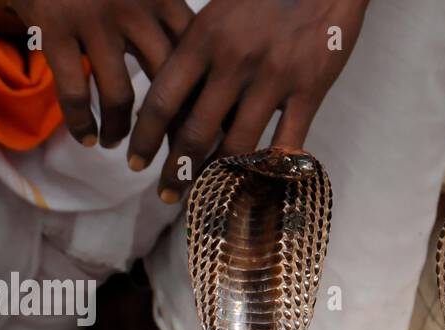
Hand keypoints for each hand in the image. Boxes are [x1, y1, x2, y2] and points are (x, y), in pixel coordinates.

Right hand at [9, 0, 193, 147]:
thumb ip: (166, 22)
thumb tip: (200, 77)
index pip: (197, 62)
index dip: (205, 103)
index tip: (212, 136)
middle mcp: (134, 10)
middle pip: (168, 86)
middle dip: (173, 132)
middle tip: (174, 160)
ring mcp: (94, 20)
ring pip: (120, 96)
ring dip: (120, 131)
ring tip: (118, 145)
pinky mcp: (54, 29)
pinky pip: (75, 92)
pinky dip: (82, 122)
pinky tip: (87, 138)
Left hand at [126, 0, 369, 201]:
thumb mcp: (219, 13)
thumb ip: (197, 53)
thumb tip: (172, 99)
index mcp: (203, 39)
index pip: (162, 100)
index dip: (145, 138)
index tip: (135, 162)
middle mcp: (232, 62)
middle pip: (194, 131)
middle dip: (176, 170)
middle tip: (165, 194)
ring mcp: (272, 79)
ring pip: (237, 145)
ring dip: (218, 177)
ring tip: (208, 196)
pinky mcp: (309, 89)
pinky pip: (288, 142)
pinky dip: (273, 169)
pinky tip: (261, 185)